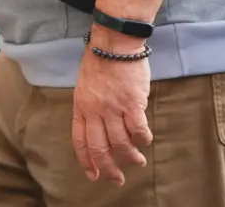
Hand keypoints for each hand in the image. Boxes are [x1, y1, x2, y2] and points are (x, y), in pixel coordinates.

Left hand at [71, 27, 152, 184]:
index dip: (86, 161)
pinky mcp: (132, 103)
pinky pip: (138, 130)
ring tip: (137, 161)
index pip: (80, 141)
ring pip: (121, 143)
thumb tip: (101, 131)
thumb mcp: (85, 88)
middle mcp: (94, 111)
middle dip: (108, 168)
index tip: (94, 175)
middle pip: (100, 148)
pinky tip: (145, 140)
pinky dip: (142, 139)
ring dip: (130, 156)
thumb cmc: (100, 64)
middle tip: (117, 178)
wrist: (113, 44)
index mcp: (81, 107)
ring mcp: (113, 108)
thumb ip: (90, 109)